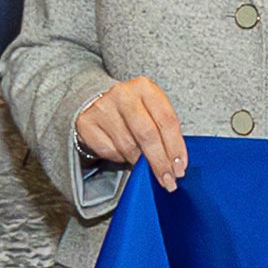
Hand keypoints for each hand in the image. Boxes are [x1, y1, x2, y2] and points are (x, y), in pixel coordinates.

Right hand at [70, 77, 189, 189]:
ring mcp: (103, 108)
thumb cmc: (132, 111)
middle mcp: (123, 94)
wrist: (96, 103)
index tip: (180, 168)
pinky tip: (124, 154)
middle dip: (160, 162)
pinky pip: (110, 151)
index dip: (176, 147)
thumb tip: (175, 163)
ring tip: (144, 165)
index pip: (166, 120)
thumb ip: (163, 130)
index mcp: (145, 88)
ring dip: (139, 162)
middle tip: (168, 180)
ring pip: (128, 146)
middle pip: (148, 134)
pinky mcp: (87, 123)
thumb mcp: (151, 111)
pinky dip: (120, 158)